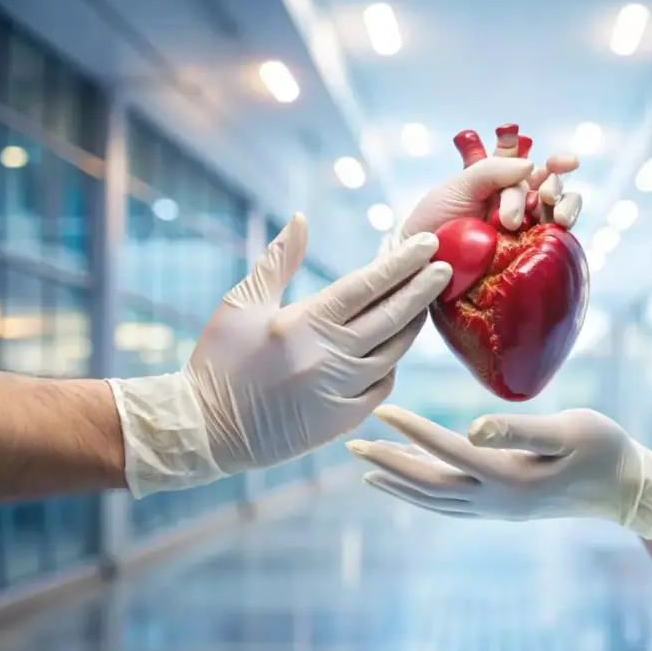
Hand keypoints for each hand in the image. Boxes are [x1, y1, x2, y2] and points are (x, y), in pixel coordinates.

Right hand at [113, 214, 451, 496]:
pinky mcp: (344, 420)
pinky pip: (383, 385)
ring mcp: (341, 391)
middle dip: (423, 288)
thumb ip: (278, 261)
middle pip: (393, 316)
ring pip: (394, 352)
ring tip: (423, 303)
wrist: (205, 431)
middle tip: (446, 267)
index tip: (427, 244)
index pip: (368, 285)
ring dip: (412, 325)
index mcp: (305, 323)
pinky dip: (391, 364)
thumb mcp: (241, 304)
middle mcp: (330, 357)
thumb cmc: (219, 360)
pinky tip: (393, 347)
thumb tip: (301, 219)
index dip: (401, 262)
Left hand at [347, 405, 651, 541]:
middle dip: (388, 463)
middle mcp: (495, 500)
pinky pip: (450, 504)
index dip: (411, 429)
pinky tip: (411, 482)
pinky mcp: (504, 507)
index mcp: (508, 476)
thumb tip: (470, 427)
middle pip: (427, 483)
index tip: (381, 409)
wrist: (628, 491)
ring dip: (398, 483)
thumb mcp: (569, 429)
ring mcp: (498, 509)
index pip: (446, 450)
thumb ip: (519, 430)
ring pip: (434, 499)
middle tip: (351, 443)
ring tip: (367, 467)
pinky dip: (423, 494)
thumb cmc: (604, 449)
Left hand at [394, 125, 582, 243]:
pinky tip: (557, 229)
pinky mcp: (526, 256)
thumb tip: (530, 165)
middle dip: (554, 186)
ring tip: (556, 216)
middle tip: (544, 196)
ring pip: (558, 212)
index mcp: (503, 183)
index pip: (536, 168)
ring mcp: (524, 232)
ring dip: (566, 207)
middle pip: (550, 188)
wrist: (421, 260)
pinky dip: (561, 233)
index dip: (557, 163)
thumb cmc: (434, 219)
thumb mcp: (458, 186)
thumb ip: (492, 170)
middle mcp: (518, 205)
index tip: (569, 162)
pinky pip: (553, 243)